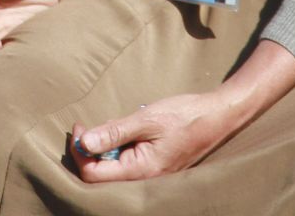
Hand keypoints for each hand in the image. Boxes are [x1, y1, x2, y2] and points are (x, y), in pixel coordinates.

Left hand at [69, 91, 238, 182]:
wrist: (216, 116)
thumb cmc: (184, 116)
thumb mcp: (145, 119)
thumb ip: (113, 132)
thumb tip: (83, 142)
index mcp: (141, 171)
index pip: (95, 175)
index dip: (80, 153)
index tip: (78, 128)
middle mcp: (145, 180)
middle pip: (101, 175)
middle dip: (89, 151)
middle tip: (86, 125)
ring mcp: (150, 176)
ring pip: (113, 169)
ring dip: (104, 148)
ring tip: (109, 125)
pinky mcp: (154, 168)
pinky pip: (127, 164)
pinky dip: (118, 148)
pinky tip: (123, 131)